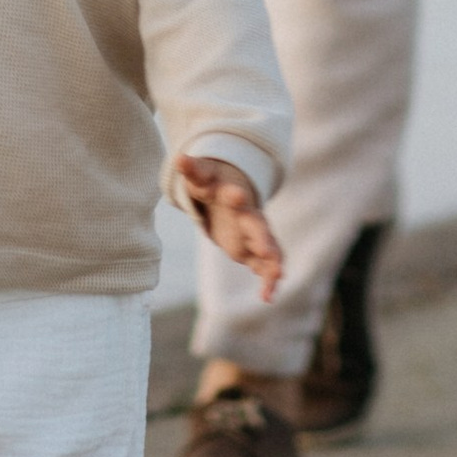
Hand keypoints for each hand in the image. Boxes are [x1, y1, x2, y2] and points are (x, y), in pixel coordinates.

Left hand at [179, 158, 283, 301]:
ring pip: (268, 249)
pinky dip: (268, 280)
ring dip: (272, 263)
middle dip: (263, 238)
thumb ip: (192, 171)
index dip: (235, 195)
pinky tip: (268, 297)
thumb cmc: (214, 186)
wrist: (232, 196)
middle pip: (258, 227)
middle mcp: (249, 216)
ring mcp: (254, 235)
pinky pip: (264, 266)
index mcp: (234, 197)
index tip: (236, 194)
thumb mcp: (202, 178)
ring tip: (276, 278)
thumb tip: (179, 158)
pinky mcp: (253, 251)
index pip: (235, 195)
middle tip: (267, 251)